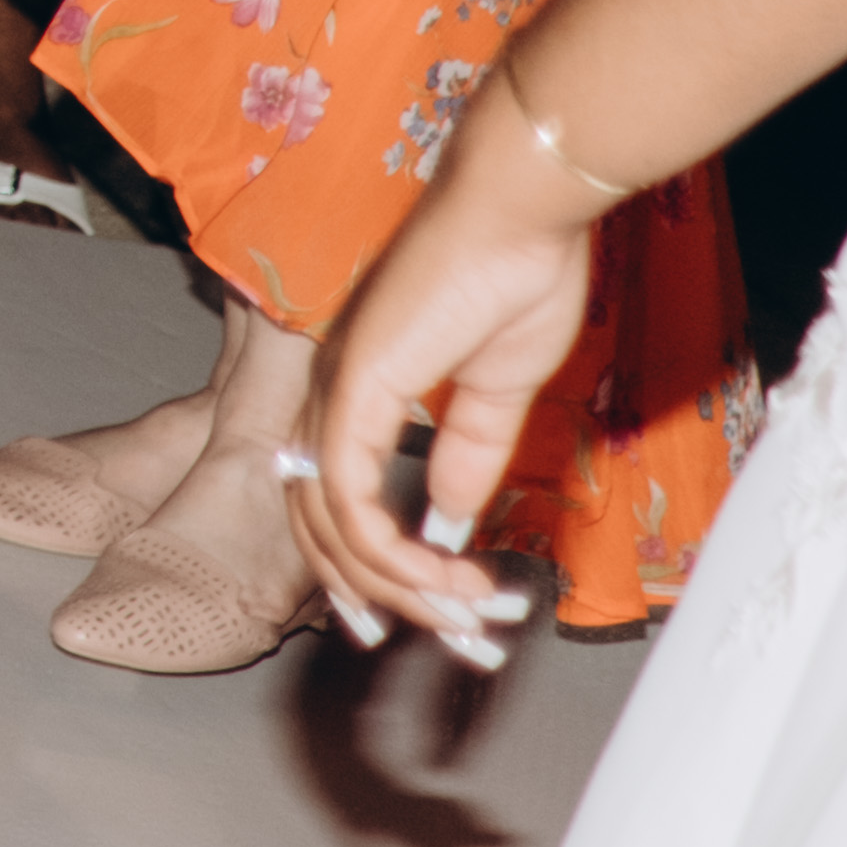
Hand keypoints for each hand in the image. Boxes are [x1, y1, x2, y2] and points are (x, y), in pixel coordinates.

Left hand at [291, 94, 611, 669]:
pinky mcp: (356, 391)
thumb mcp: (495, 390)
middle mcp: (331, 393)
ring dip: (402, 586)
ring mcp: (335, 391)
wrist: (524, 211)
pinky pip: (354, 503)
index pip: (332, 500)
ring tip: (470, 610)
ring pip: (335, 529)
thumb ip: (467, 453)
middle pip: (322, 528)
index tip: (421, 612)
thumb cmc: (514, 275)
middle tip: (449, 634)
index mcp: (359, 388)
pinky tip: (449, 574)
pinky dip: (397, 555)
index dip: (366, 566)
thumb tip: (451, 517)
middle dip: (381, 597)